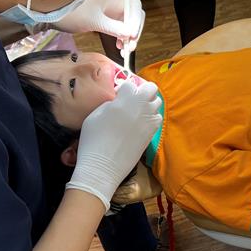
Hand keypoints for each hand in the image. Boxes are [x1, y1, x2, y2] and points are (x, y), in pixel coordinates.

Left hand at [51, 0, 144, 50]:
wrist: (50, 11)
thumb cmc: (70, 12)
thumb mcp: (94, 22)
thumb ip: (115, 28)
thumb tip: (131, 34)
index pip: (135, 7)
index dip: (136, 22)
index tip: (132, 37)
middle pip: (133, 14)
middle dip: (134, 30)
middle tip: (130, 46)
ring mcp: (109, 7)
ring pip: (127, 21)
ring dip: (128, 35)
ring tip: (125, 48)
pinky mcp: (104, 15)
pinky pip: (118, 25)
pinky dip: (120, 34)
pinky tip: (119, 44)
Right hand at [67, 81, 161, 208]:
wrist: (103, 166)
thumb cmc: (93, 140)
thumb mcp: (94, 116)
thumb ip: (109, 104)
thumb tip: (118, 101)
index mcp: (124, 101)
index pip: (129, 85)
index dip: (122, 89)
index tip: (117, 96)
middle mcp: (140, 107)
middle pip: (151, 88)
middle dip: (142, 90)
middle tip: (132, 99)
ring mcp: (148, 120)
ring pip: (156, 102)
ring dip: (148, 103)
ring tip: (137, 112)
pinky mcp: (152, 133)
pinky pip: (157, 118)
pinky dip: (151, 117)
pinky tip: (140, 123)